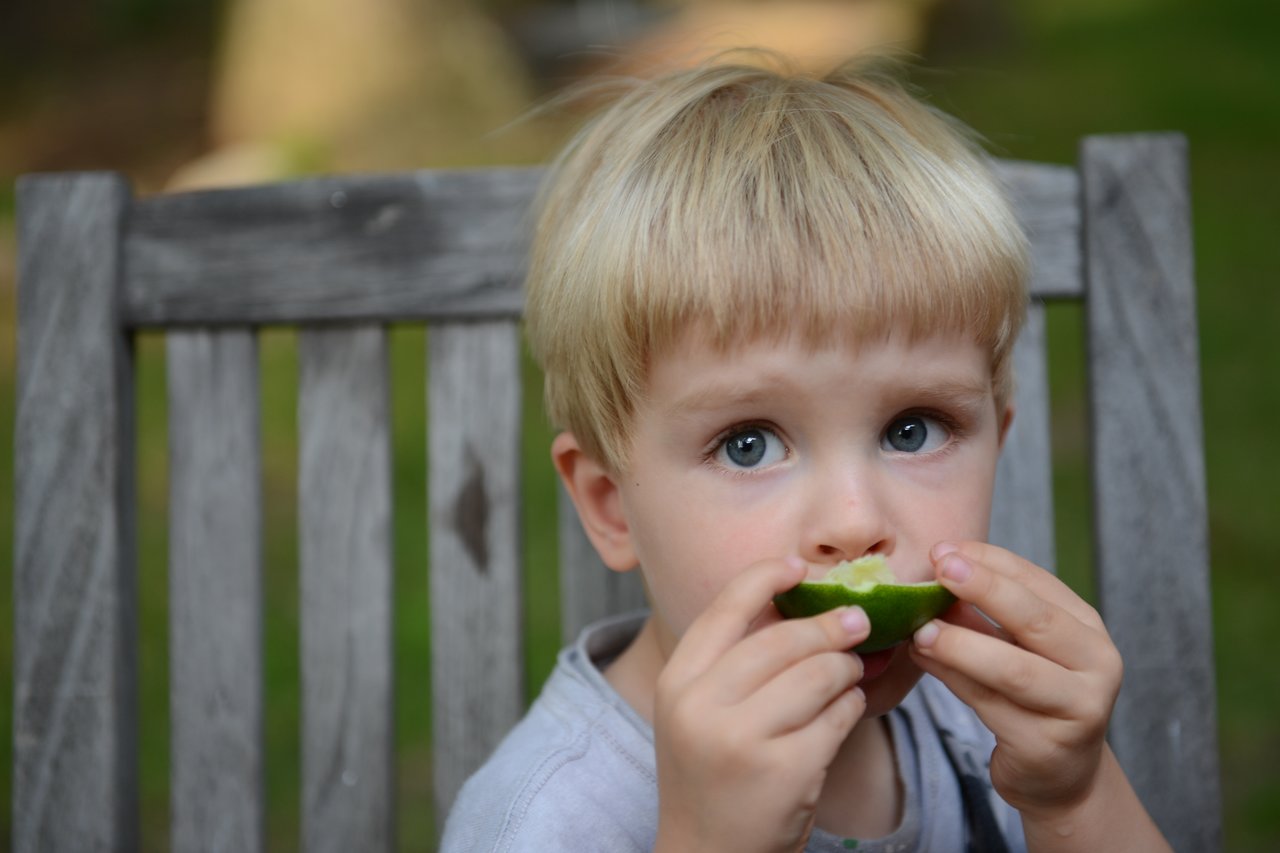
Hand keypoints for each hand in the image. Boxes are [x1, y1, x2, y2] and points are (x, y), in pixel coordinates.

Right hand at [652, 558, 870, 852]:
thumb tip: (798, 601)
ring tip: (850, 674)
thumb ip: (732, 661)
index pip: (725, 607)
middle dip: (830, 626)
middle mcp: (702, 705)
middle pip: (783, 639)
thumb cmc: (713, 773)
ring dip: (846, 669)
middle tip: (858, 622)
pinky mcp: (785, 770)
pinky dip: (852, 707)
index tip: (800, 566)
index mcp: (677, 681)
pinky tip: (846, 710)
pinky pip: (838, 716)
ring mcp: (742, 739)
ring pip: (819, 674)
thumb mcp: (698, 711)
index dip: (766, 577)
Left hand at [908, 542, 1123, 818]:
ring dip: (960, 644)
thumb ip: (980, 616)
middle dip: (984, 588)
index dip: (991, 562)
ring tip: (920, 628)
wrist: (1059, 776)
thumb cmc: (1031, 698)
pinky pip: (991, 705)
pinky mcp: (1046, 746)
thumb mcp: (1014, 648)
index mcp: (1087, 629)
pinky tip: (923, 659)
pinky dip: (952, 679)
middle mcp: (1096, 665)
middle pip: (1036, 619)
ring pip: (1012, 669)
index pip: (1039, 583)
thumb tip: (933, 571)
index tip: (944, 548)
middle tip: (939, 567)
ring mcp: (1078, 709)